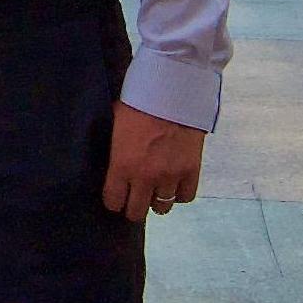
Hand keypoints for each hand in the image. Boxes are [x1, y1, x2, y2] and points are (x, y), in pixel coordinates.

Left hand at [102, 101, 206, 222]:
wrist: (173, 89)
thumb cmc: (139, 102)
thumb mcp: (115, 125)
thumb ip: (114, 150)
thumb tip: (111, 163)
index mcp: (122, 165)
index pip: (113, 202)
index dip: (114, 201)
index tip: (116, 196)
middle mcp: (145, 176)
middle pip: (136, 212)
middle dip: (133, 206)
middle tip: (135, 197)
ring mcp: (170, 175)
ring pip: (162, 208)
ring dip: (156, 201)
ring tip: (155, 190)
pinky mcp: (191, 170)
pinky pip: (185, 197)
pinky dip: (179, 194)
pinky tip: (174, 185)